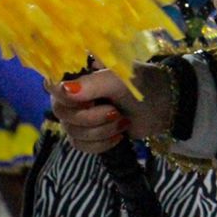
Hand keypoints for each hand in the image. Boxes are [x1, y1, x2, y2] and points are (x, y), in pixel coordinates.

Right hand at [48, 65, 171, 155]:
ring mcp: (79, 113)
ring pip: (71, 131)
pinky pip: (79, 145)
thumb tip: (63, 89)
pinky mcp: (87, 133)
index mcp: (80, 71)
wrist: (165, 108)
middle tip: (115, 112)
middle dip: (91, 118)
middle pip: (61, 112)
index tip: (90, 98)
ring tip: (122, 121)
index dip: (65, 96)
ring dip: (100, 131)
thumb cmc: (144, 85)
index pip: (52, 84)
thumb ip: (94, 83)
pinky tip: (118, 136)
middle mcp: (74, 92)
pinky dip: (100, 144)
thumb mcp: (121, 79)